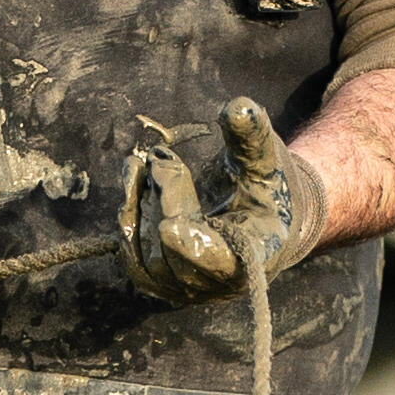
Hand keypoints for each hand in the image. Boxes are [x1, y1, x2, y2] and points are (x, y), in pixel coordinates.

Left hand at [122, 101, 329, 304]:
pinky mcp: (166, 283)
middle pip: (175, 251)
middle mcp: (223, 282)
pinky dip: (128, 218)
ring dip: (139, 205)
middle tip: (159, 159)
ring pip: (148, 256)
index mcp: (258, 251)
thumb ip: (251, 135)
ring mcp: (191, 288)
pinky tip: (133, 184)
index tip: (169, 222)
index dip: (192, 245)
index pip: (220, 259)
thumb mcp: (265, 157)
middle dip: (162, 200)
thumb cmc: (266, 184)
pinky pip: (134, 259)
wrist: (262, 217)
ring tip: (144, 166)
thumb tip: (237, 106)